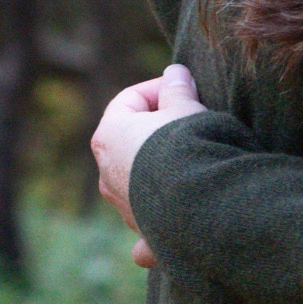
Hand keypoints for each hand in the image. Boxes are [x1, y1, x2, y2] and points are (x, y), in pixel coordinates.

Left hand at [91, 65, 207, 267]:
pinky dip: (157, 222)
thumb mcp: (186, 108)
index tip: (188, 88)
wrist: (196, 201)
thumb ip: (178, 89)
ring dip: (159, 170)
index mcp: (110, 134)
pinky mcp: (143, 230)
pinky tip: (168, 227)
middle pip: (132, 140)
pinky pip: (149, 224)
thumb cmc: (186, 146)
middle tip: (193, 121)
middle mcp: (106, 171)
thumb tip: (174, 73)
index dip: (160, 88)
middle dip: (160, 129)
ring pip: (137, 180)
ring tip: (194, 162)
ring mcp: (122, 204)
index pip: (130, 99)